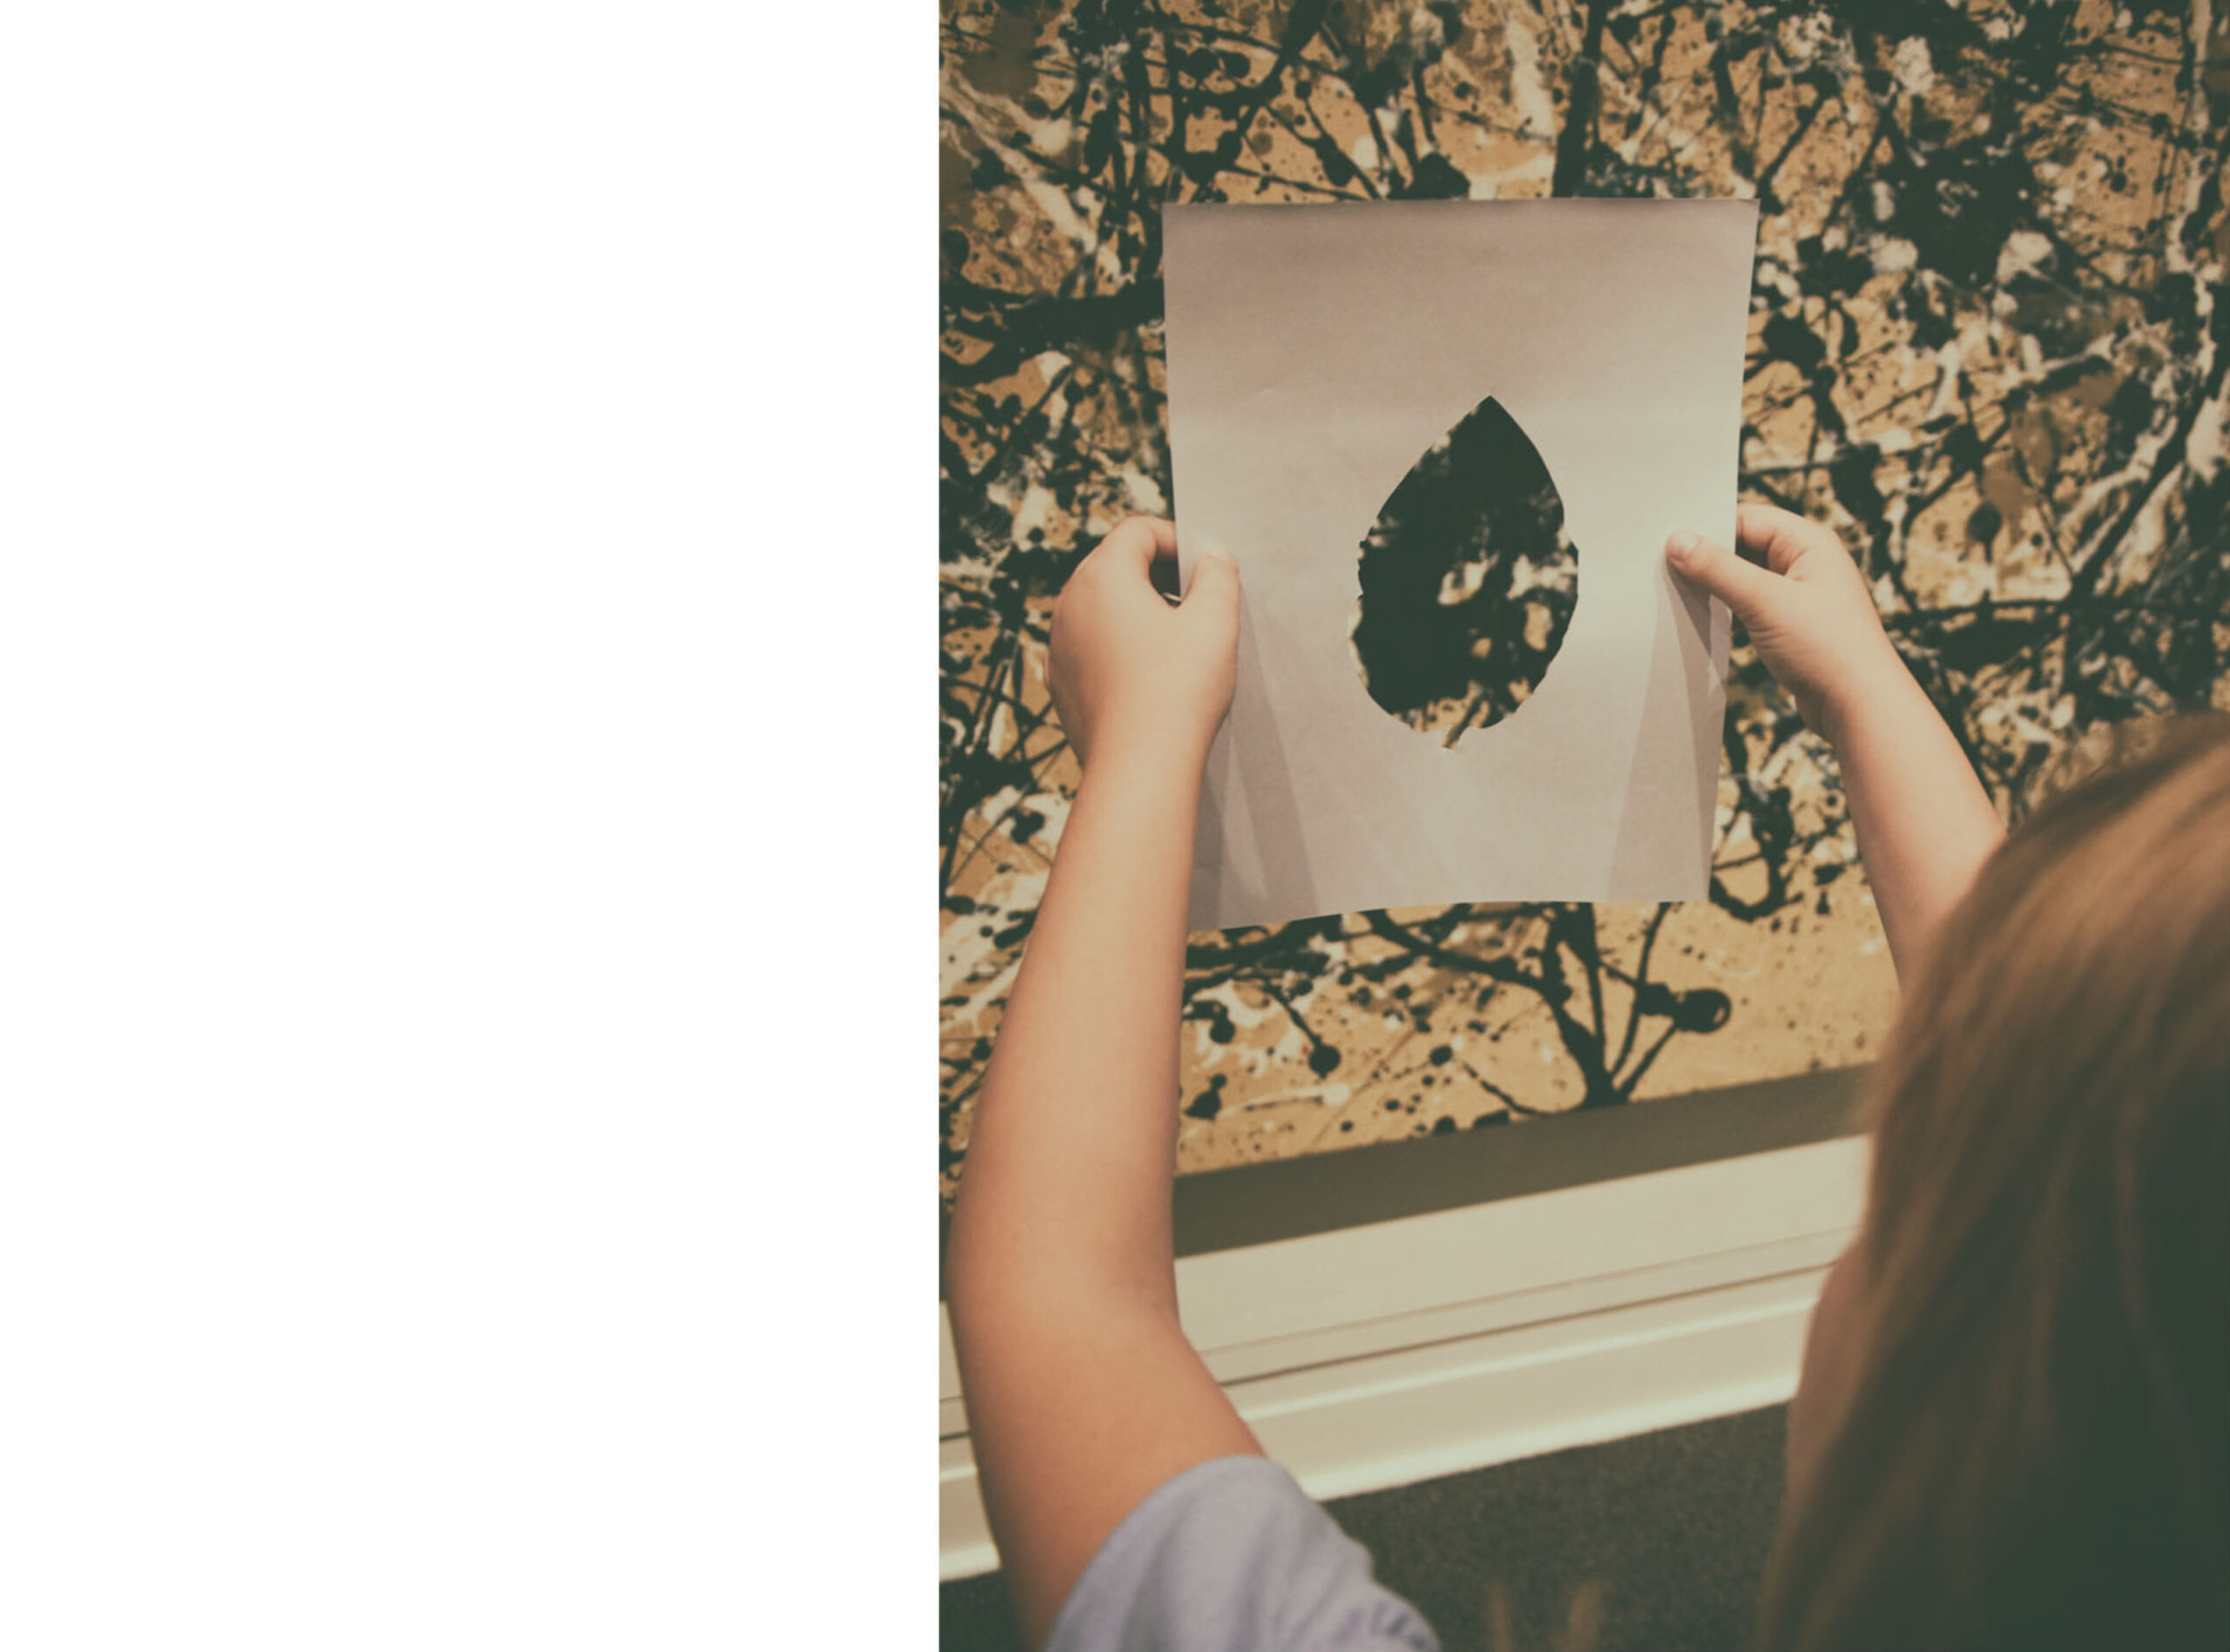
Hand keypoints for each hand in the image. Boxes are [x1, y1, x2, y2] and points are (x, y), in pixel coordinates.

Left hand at [1048, 517, 1238, 771]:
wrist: (1139, 767)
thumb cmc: (1177, 693)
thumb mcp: (1215, 621)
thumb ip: (1219, 575)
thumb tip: (1213, 557)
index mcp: (1102, 576)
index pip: (1138, 531)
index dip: (1177, 540)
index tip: (1203, 569)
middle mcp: (1069, 604)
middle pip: (1114, 565)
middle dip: (1157, 575)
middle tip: (1196, 604)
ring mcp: (1058, 645)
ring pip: (1100, 608)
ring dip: (1136, 612)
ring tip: (1175, 643)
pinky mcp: (1060, 682)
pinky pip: (1090, 647)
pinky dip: (1117, 648)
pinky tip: (1148, 675)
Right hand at [1665, 503, 1905, 746]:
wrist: (1859, 706)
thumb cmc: (1826, 647)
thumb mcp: (1764, 601)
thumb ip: (1718, 569)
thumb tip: (1678, 540)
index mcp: (1809, 542)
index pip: (1747, 518)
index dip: (1708, 527)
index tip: (1667, 542)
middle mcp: (1807, 562)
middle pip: (1744, 546)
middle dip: (1708, 558)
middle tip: (1665, 568)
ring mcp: (1800, 594)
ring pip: (1745, 578)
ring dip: (1716, 586)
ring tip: (1680, 594)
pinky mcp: (1793, 624)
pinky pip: (1751, 605)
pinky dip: (1728, 609)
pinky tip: (1704, 619)